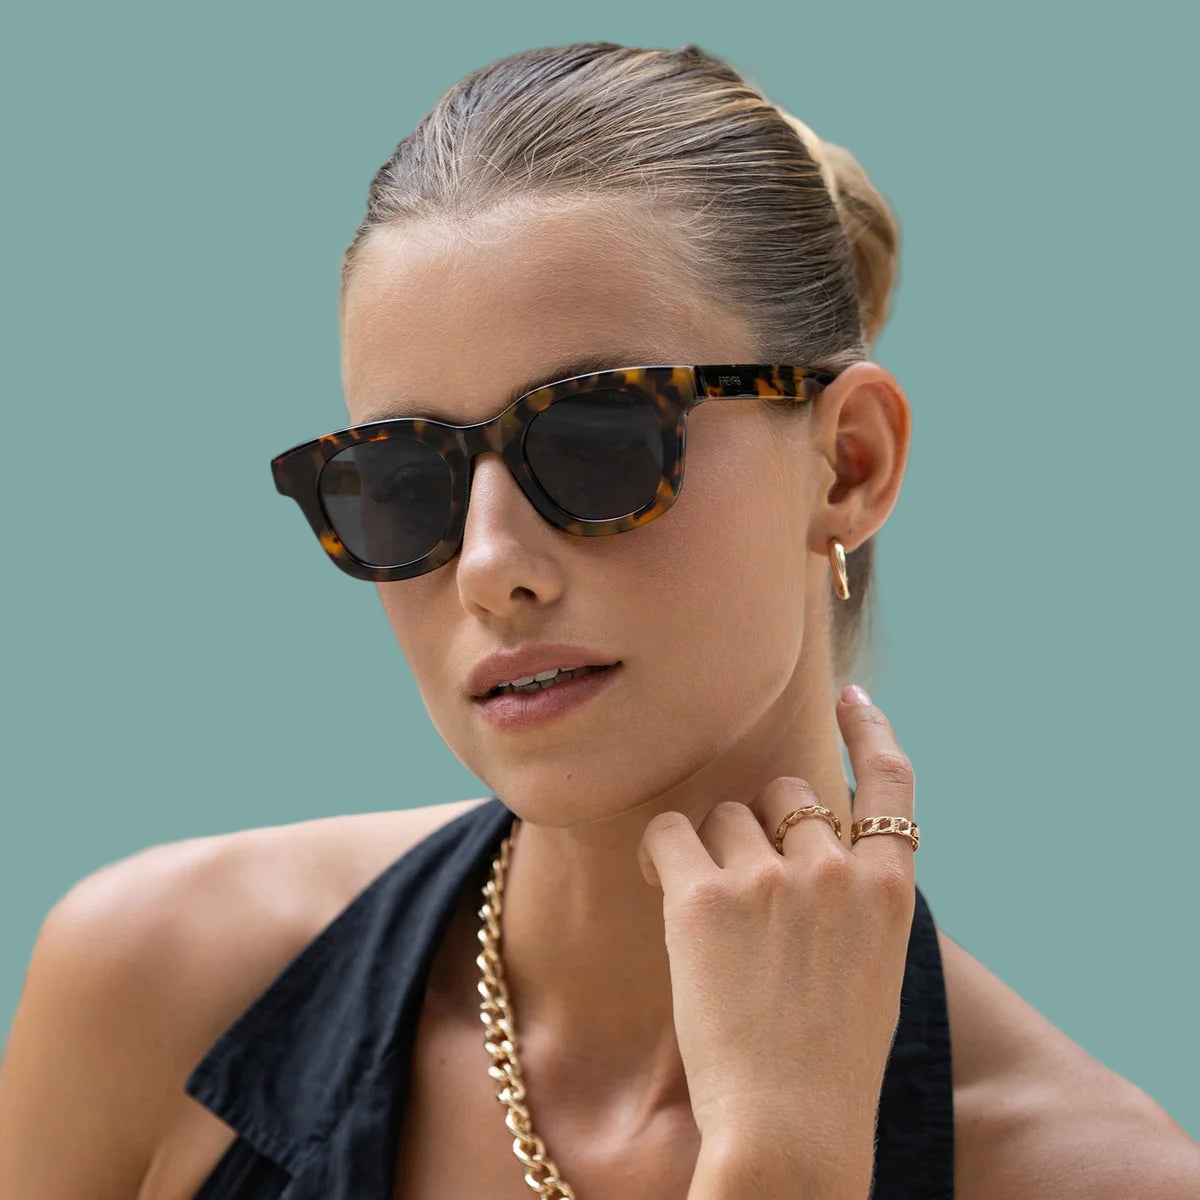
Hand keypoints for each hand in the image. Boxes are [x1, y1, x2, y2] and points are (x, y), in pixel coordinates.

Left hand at [636, 686, 915, 1170]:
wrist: (791, 1133)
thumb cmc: (827, 1065)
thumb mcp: (870, 970)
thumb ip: (850, 900)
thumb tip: (809, 842)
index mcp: (886, 891)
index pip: (890, 783)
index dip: (869, 731)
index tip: (851, 697)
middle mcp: (834, 869)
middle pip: (786, 793)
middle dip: (762, 823)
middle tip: (746, 886)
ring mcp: (771, 879)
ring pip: (725, 813)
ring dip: (711, 848)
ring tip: (708, 913)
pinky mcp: (705, 897)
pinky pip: (670, 832)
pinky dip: (662, 852)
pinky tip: (662, 887)